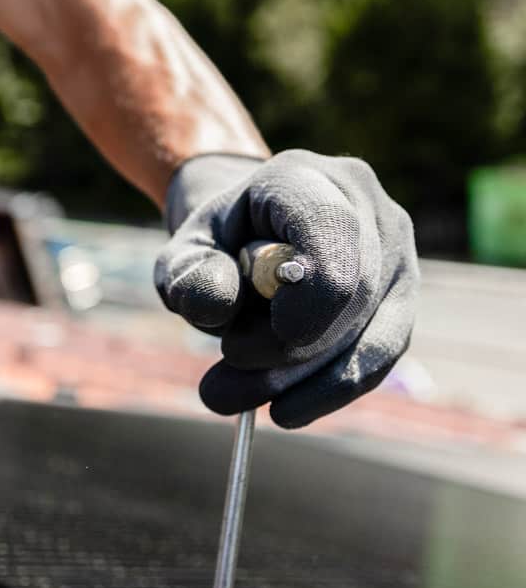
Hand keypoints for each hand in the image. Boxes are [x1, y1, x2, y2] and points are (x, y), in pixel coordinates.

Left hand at [154, 150, 418, 428]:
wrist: (250, 233)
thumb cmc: (218, 245)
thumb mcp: (183, 255)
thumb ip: (190, 276)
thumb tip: (217, 309)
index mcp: (304, 175)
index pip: (329, 229)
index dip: (302, 296)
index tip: (238, 348)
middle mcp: (366, 202)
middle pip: (353, 291)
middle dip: (285, 355)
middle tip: (215, 391)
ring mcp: (395, 248)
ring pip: (373, 331)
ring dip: (304, 381)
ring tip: (232, 401)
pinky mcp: (403, 294)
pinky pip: (381, 353)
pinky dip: (331, 389)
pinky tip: (286, 411)